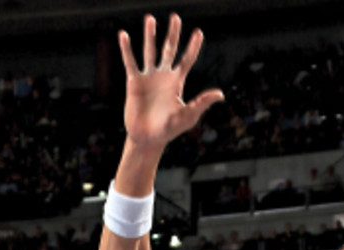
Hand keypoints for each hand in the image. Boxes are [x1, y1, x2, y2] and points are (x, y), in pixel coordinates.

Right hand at [119, 14, 223, 149]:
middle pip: (169, 49)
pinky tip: (123, 35)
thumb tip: (220, 94)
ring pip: (150, 51)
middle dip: (172, 34)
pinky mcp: (133, 83)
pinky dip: (126, 49)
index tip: (198, 33)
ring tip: (150, 19)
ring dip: (150, 35)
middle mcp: (163, 76)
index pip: (187, 60)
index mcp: (177, 82)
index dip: (193, 47)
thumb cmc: (169, 130)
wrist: (147, 138)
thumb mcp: (188, 116)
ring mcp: (148, 78)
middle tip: (175, 17)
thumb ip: (202, 103)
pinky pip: (130, 63)